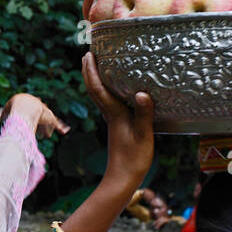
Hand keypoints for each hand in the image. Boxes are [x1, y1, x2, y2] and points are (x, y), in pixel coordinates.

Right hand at [0, 94, 68, 138]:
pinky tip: (65, 130)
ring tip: (44, 135)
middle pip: (40, 118)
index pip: (32, 110)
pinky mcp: (51, 118)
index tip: (29, 122)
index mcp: (31, 102)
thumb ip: (4, 114)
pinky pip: (57, 124)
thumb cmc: (14, 109)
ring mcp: (46, 113)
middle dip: (39, 125)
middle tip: (36, 133)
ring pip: (47, 123)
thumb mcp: (6, 111)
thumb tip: (0, 117)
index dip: (30, 118)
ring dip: (46, 130)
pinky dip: (61, 127)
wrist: (24, 107)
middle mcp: (40, 107)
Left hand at [83, 52, 153, 186]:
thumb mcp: (144, 136)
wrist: (122, 179)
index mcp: (114, 114)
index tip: (89, 54)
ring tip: (97, 64)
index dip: (92, 71)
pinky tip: (113, 89)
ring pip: (99, 95)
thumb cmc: (134, 159)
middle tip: (88, 53)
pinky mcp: (116, 125)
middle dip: (89, 70)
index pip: (98, 88)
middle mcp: (109, 114)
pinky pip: (107, 102)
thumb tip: (142, 93)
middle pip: (94, 88)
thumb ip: (143, 115)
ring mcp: (112, 120)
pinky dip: (105, 90)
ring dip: (95, 78)